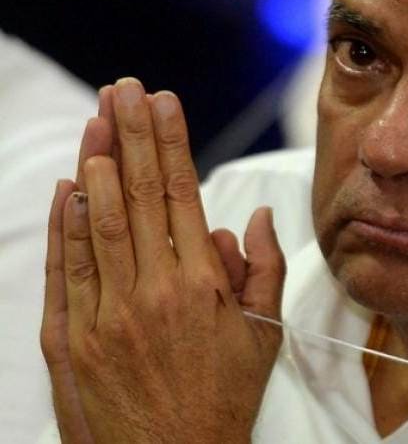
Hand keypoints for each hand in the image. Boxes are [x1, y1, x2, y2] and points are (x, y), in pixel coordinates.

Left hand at [42, 78, 284, 442]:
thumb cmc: (221, 399)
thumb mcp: (262, 338)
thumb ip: (262, 271)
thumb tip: (252, 218)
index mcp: (201, 288)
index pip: (182, 195)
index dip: (171, 142)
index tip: (164, 100)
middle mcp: (151, 291)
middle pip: (137, 194)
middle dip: (131, 134)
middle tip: (123, 88)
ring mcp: (104, 313)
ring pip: (97, 221)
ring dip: (95, 164)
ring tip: (97, 118)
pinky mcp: (69, 336)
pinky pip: (65, 266)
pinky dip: (65, 221)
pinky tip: (69, 185)